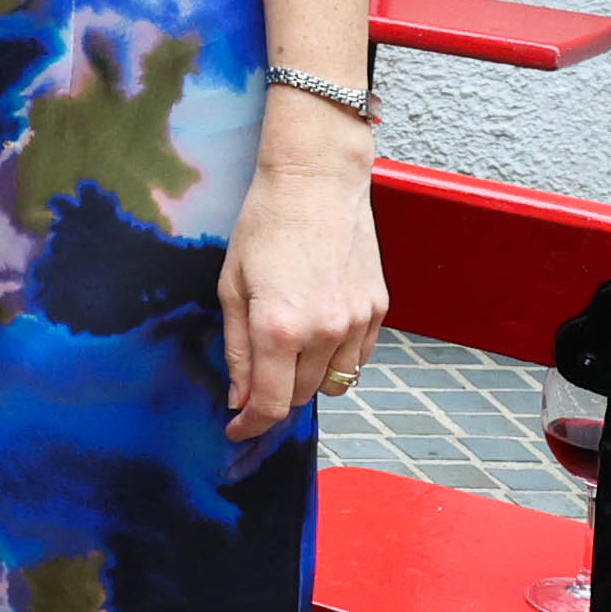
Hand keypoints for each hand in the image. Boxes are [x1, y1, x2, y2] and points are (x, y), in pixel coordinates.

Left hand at [219, 141, 385, 442]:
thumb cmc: (265, 224)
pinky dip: (337, 361)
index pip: (269, 404)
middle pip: (302, 397)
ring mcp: (357, 321)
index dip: (250, 425)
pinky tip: (317, 337)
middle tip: (254, 383)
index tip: (236, 430)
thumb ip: (237, 348)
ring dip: (307, 382)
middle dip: (274, 398)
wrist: (317, 181)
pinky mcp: (378, 309)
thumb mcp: (232, 285)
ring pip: (335, 383)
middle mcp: (324, 331)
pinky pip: (358, 358)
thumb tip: (238, 397)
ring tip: (286, 354)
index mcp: (279, 328)